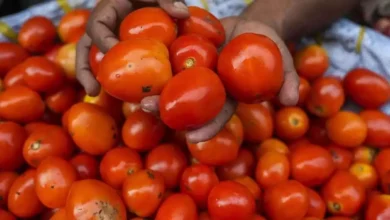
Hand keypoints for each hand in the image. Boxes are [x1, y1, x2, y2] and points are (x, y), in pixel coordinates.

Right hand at [76, 0, 188, 95]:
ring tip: (94, 95)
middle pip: (85, 48)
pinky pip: (112, 64)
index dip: (102, 40)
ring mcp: (108, 38)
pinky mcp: (117, 49)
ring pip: (92, 59)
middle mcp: (103, 26)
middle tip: (92, 89)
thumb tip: (183, 14)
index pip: (98, 25)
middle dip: (85, 69)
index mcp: (108, 10)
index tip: (114, 52)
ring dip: (91, 77)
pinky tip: (122, 95)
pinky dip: (114, 79)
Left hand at [142, 17, 299, 142]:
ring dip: (153, 89)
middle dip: (167, 109)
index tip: (193, 138)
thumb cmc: (269, 45)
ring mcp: (195, 71)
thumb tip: (291, 98)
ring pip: (172, 84)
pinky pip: (169, 58)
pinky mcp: (186, 53)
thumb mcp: (283, 59)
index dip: (206, 128)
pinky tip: (135, 61)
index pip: (217, 115)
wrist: (252, 25)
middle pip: (186, 103)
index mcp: (228, 96)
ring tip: (135, 92)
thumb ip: (287, 78)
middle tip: (148, 110)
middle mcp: (208, 88)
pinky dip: (154, 62)